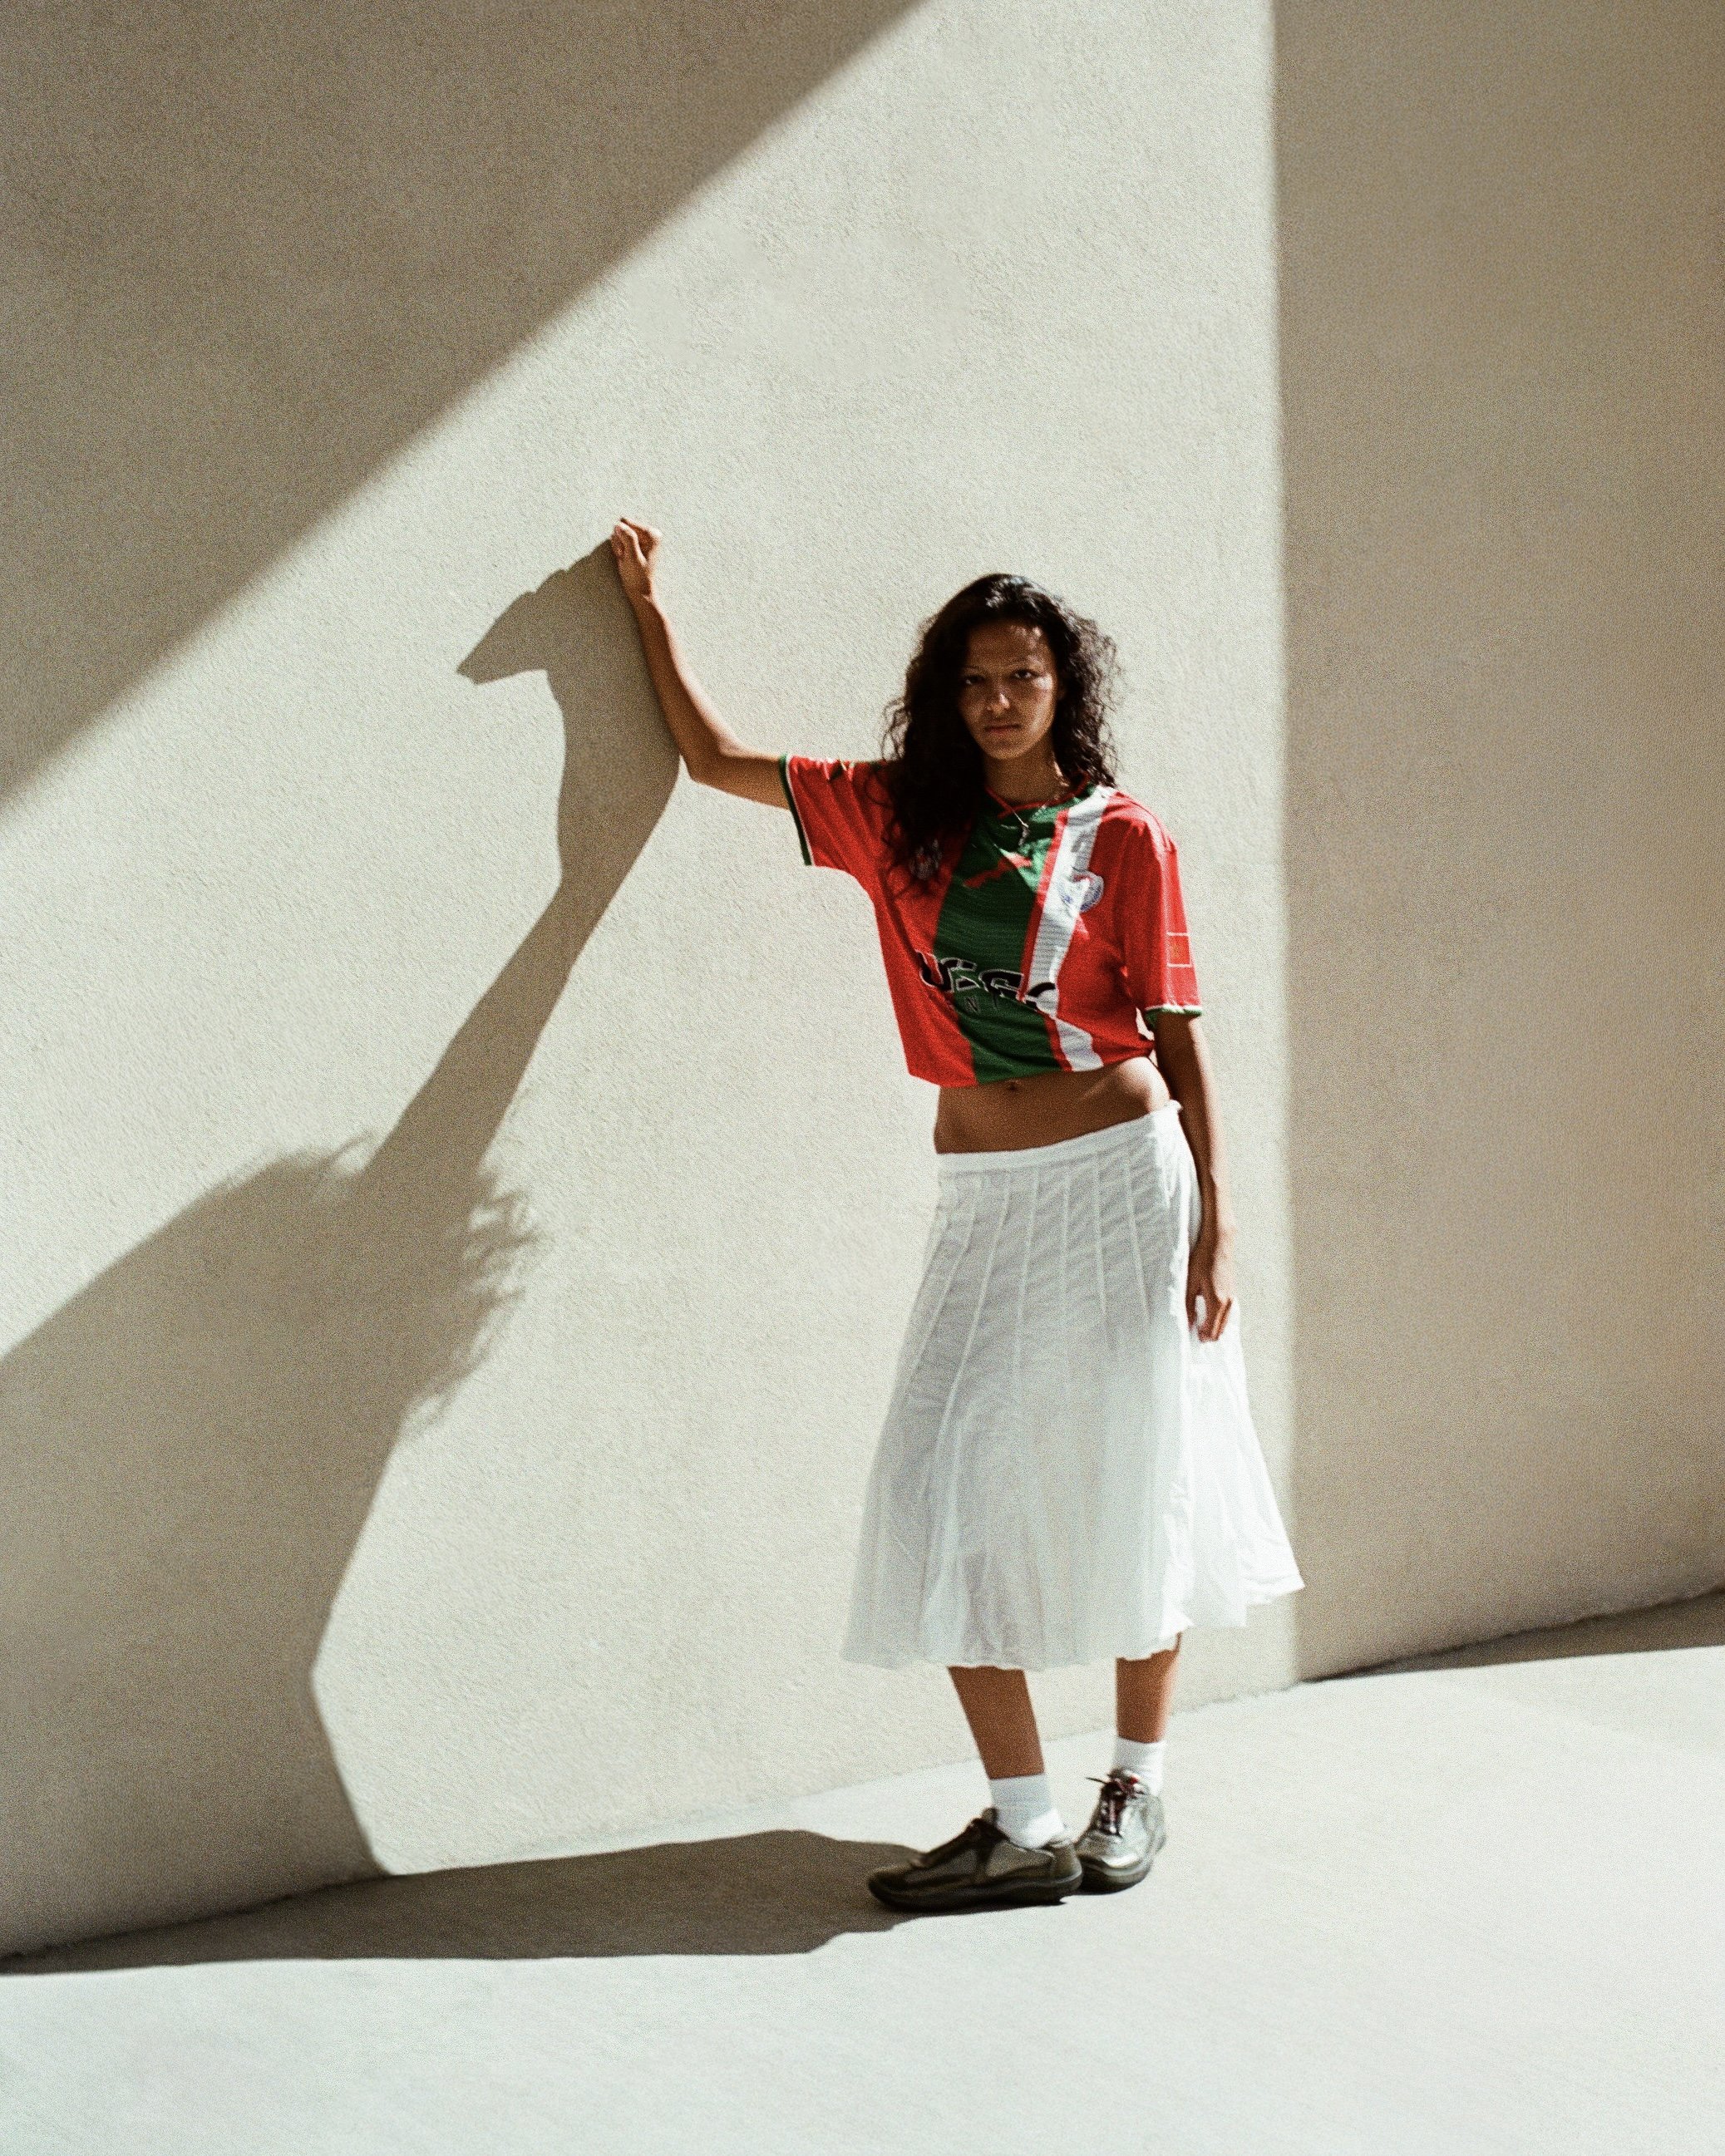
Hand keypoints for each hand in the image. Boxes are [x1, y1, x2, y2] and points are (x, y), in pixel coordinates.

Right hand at [609, 517, 660, 606]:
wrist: (638, 589)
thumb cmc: (638, 575)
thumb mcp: (633, 557)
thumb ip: (629, 539)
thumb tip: (620, 525)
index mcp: (651, 533)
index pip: (625, 523)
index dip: (622, 538)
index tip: (628, 552)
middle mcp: (647, 532)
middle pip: (621, 527)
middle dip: (620, 542)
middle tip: (625, 557)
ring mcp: (639, 536)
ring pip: (617, 533)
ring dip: (618, 547)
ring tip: (625, 559)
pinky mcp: (633, 541)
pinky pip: (617, 539)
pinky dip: (618, 549)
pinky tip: (624, 558)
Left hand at [1186, 1227, 1234, 1342]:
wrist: (1219, 1242)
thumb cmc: (1202, 1259)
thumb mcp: (1190, 1283)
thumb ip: (1188, 1305)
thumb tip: (1187, 1324)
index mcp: (1217, 1302)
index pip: (1211, 1331)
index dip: (1200, 1337)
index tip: (1189, 1335)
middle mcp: (1228, 1303)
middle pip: (1219, 1331)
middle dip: (1207, 1335)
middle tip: (1192, 1332)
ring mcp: (1232, 1298)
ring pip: (1224, 1323)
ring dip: (1212, 1327)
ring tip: (1197, 1324)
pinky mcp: (1232, 1293)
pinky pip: (1226, 1314)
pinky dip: (1218, 1319)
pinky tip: (1207, 1314)